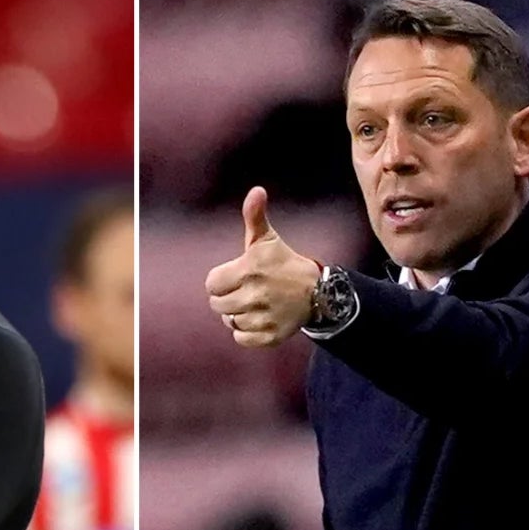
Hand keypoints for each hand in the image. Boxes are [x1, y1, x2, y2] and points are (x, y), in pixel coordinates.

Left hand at [205, 187, 323, 348]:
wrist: (318, 292)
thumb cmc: (283, 263)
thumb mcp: (267, 240)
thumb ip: (254, 217)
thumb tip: (256, 191)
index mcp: (250, 270)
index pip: (211, 284)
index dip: (221, 281)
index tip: (238, 276)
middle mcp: (256, 295)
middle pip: (217, 305)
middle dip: (228, 298)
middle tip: (248, 290)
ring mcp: (263, 317)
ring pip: (229, 322)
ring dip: (238, 315)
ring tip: (257, 304)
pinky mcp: (269, 336)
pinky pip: (241, 338)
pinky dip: (247, 332)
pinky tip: (261, 319)